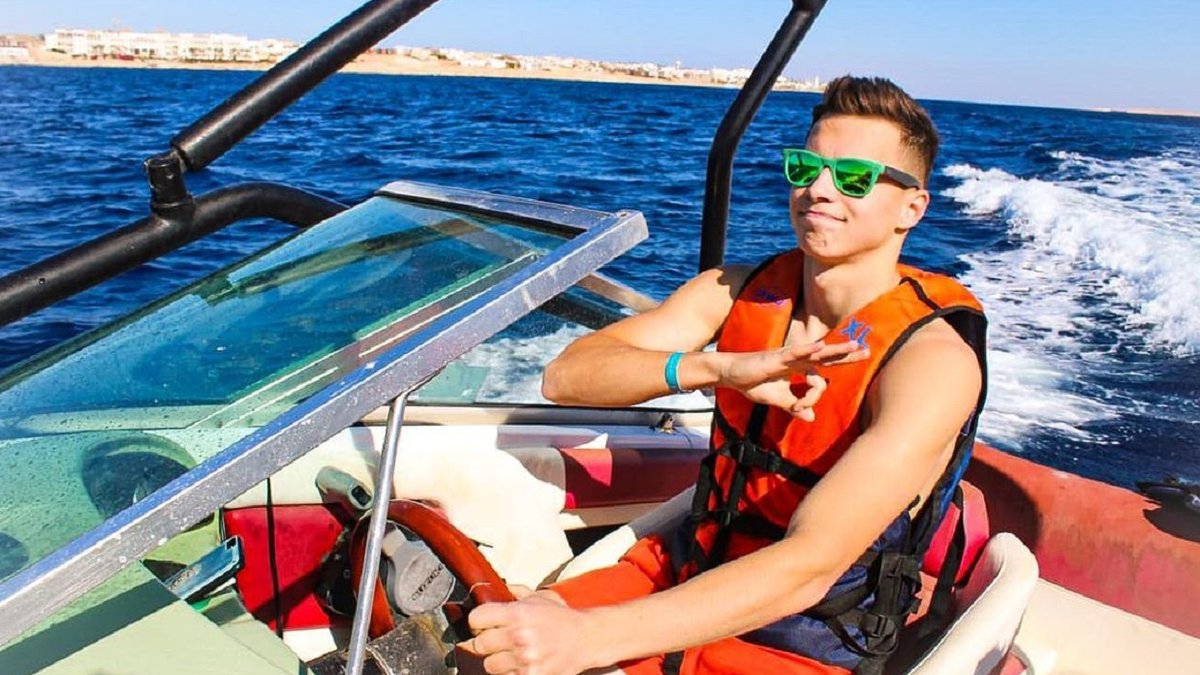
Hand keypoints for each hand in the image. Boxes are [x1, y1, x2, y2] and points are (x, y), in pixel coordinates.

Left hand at [457, 591, 593, 674]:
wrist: (587, 640)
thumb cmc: (562, 619)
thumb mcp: (540, 597)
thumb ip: (515, 592)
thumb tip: (492, 587)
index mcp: (518, 613)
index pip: (476, 619)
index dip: (478, 621)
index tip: (483, 623)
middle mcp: (519, 636)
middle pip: (479, 645)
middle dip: (486, 642)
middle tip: (498, 640)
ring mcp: (524, 659)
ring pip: (490, 664)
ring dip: (498, 659)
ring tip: (512, 652)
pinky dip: (511, 671)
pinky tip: (522, 663)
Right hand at [720, 340, 866, 419]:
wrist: (732, 376)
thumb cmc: (754, 384)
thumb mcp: (778, 400)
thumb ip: (795, 406)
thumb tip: (812, 418)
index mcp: (799, 369)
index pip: (820, 380)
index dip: (814, 398)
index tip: (801, 409)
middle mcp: (797, 360)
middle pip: (826, 357)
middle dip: (846, 355)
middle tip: (865, 350)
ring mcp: (788, 357)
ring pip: (816, 353)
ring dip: (836, 350)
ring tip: (854, 345)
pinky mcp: (777, 357)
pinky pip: (796, 353)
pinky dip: (809, 350)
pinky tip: (822, 346)